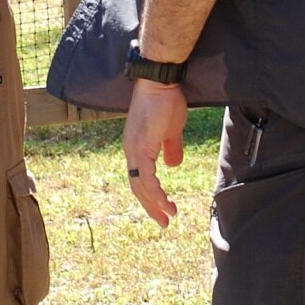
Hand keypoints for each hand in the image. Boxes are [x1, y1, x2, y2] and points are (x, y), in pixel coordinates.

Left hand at [123, 78, 187, 226]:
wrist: (161, 81)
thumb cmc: (166, 100)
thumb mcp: (172, 130)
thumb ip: (171, 149)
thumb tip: (173, 166)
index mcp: (137, 147)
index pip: (140, 178)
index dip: (151, 196)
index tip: (164, 209)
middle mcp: (131, 150)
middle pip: (137, 187)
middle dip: (151, 207)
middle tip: (164, 222)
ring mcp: (134, 149)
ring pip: (140, 186)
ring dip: (155, 204)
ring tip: (169, 216)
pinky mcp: (141, 146)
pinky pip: (146, 178)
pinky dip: (156, 193)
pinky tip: (166, 203)